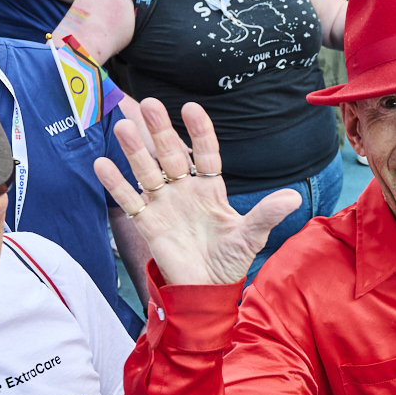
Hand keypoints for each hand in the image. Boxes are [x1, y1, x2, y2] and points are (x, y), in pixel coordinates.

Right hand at [94, 98, 298, 284]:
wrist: (206, 290)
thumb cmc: (229, 260)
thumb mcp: (250, 236)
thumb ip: (266, 215)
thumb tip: (293, 197)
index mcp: (211, 188)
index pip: (205, 153)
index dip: (199, 132)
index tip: (191, 108)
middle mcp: (185, 190)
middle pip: (171, 154)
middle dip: (161, 131)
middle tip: (150, 104)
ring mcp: (164, 204)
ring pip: (147, 171)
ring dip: (135, 150)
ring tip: (123, 126)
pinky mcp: (148, 223)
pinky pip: (129, 200)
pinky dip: (116, 184)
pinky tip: (102, 164)